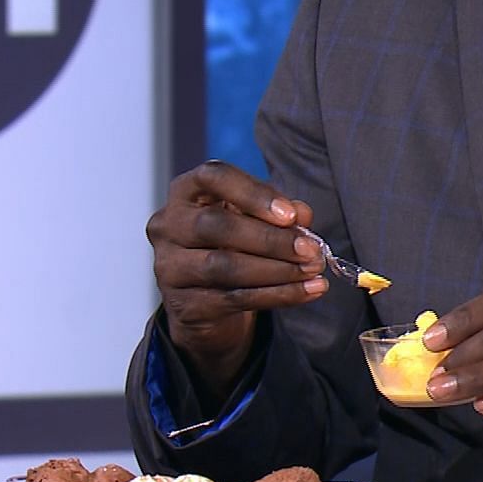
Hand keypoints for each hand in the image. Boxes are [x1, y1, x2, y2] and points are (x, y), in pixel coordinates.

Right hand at [145, 159, 326, 391]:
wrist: (206, 301)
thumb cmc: (232, 244)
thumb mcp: (254, 220)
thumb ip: (278, 213)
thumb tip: (302, 215)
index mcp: (186, 191)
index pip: (213, 177)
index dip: (253, 194)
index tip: (291, 215)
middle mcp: (168, 225)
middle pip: (218, 226)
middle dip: (271, 239)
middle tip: (311, 250)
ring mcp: (169, 267)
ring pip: (225, 267)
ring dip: (278, 270)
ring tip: (313, 271)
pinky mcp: (183, 304)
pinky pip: (234, 298)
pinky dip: (278, 295)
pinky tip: (307, 290)